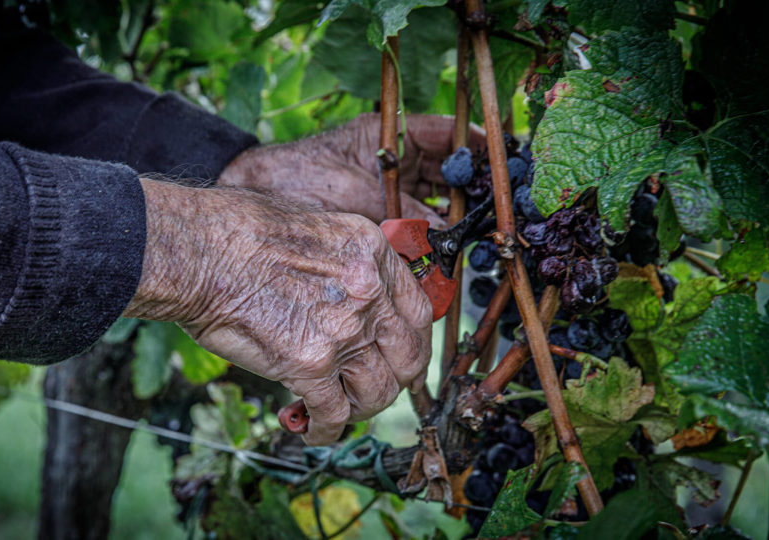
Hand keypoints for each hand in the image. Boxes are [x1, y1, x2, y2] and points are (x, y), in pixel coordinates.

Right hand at [122, 179, 431, 444]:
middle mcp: (367, 292)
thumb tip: (347, 297)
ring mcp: (343, 330)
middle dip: (392, 382)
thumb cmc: (237, 231)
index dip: (412, 344)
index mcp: (371, 253)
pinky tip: (311, 429)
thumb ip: (345, 263)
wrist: (199, 250)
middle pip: (407, 357)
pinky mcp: (309, 364)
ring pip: (376, 391)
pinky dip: (325, 429)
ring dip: (358, 409)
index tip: (399, 359)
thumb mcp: (314, 228)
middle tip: (369, 391)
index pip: (418, 312)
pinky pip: (333, 413)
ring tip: (336, 411)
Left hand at [217, 113, 486, 226]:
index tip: (510, 165)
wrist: (259, 199)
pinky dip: (431, 243)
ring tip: (478, 238)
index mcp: (395, 136)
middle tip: (498, 213)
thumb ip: (406, 215)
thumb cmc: (302, 179)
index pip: (452, 136)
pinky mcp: (381, 220)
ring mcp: (391, 190)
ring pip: (438, 204)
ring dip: (456, 222)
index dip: (483, 149)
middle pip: (452, 174)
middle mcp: (399, 162)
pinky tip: (446, 257)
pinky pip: (417, 229)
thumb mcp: (361, 194)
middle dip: (475, 193)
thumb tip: (448, 240)